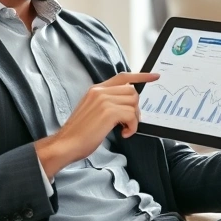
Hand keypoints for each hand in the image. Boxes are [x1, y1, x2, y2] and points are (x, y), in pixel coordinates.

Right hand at [37, 72, 159, 178]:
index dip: (141, 76)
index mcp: (96, 89)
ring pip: (133, 103)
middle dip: (135, 108)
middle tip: (128, 122)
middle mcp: (100, 91)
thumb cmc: (79, 133)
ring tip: (124, 128)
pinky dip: (132, 127)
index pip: (123, 77)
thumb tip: (128, 104)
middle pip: (132, 91)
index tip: (154, 76)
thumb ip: (107, 102)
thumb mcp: (92, 111)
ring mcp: (104, 100)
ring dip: (134, 119)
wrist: (66, 144)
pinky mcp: (108, 112)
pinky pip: (132, 115)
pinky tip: (123, 133)